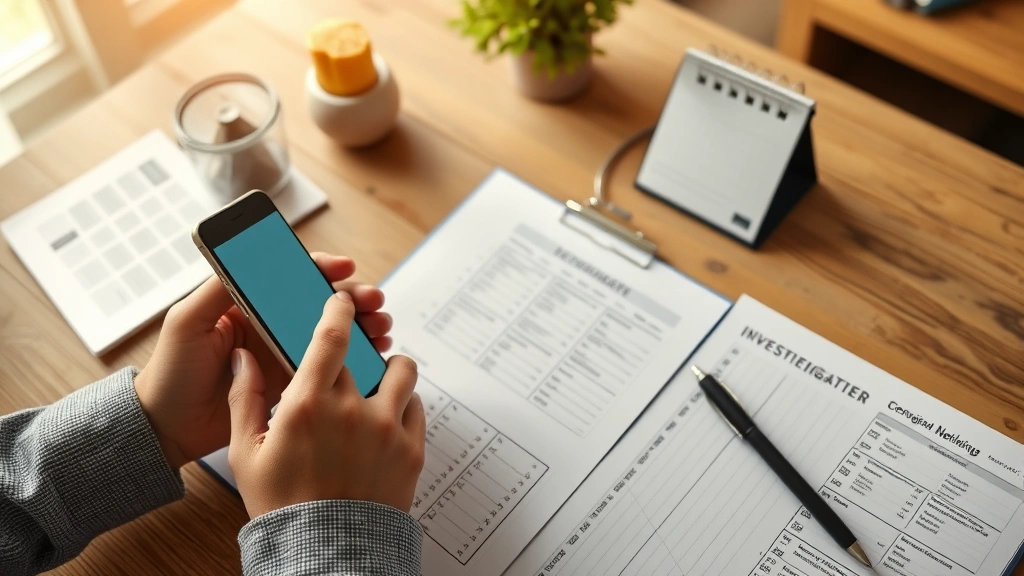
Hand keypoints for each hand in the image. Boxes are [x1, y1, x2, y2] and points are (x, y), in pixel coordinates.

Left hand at [135, 253, 393, 468]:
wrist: (167, 428)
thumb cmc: (170, 373)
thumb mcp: (186, 322)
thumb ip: (218, 290)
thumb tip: (249, 259)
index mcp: (246, 302)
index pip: (289, 276)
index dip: (320, 269)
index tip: (344, 269)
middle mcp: (269, 323)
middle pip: (319, 302)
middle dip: (352, 299)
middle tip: (373, 304)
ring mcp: (281, 352)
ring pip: (331, 332)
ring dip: (359, 326)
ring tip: (380, 329)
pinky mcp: (290, 381)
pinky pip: (328, 365)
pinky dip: (353, 358)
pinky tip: (372, 357)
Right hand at [227, 291, 425, 517]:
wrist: (326, 556)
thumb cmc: (282, 506)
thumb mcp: (248, 454)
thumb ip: (245, 398)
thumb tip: (242, 356)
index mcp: (308, 405)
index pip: (330, 335)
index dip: (336, 309)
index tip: (338, 301)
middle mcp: (352, 410)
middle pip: (365, 351)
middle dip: (357, 346)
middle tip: (349, 354)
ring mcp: (387, 430)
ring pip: (402, 371)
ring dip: (388, 369)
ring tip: (374, 383)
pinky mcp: (411, 450)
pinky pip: (417, 406)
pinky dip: (404, 404)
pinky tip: (385, 416)